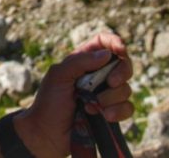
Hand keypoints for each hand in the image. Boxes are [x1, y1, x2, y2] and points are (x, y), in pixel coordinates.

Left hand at [13, 32, 133, 156]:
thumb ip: (80, 62)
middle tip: (111, 81)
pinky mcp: (111, 111)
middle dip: (121, 72)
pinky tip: (103, 115)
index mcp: (81, 61)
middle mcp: (96, 75)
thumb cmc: (49, 102)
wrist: (48, 133)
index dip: (114, 42)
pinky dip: (118, 111)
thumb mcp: (59, 76)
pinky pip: (127, 107)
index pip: (102, 43)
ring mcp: (104, 94)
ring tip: (93, 105)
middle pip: (122, 64)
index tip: (120, 50)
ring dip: (111, 97)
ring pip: (125, 88)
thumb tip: (106, 54)